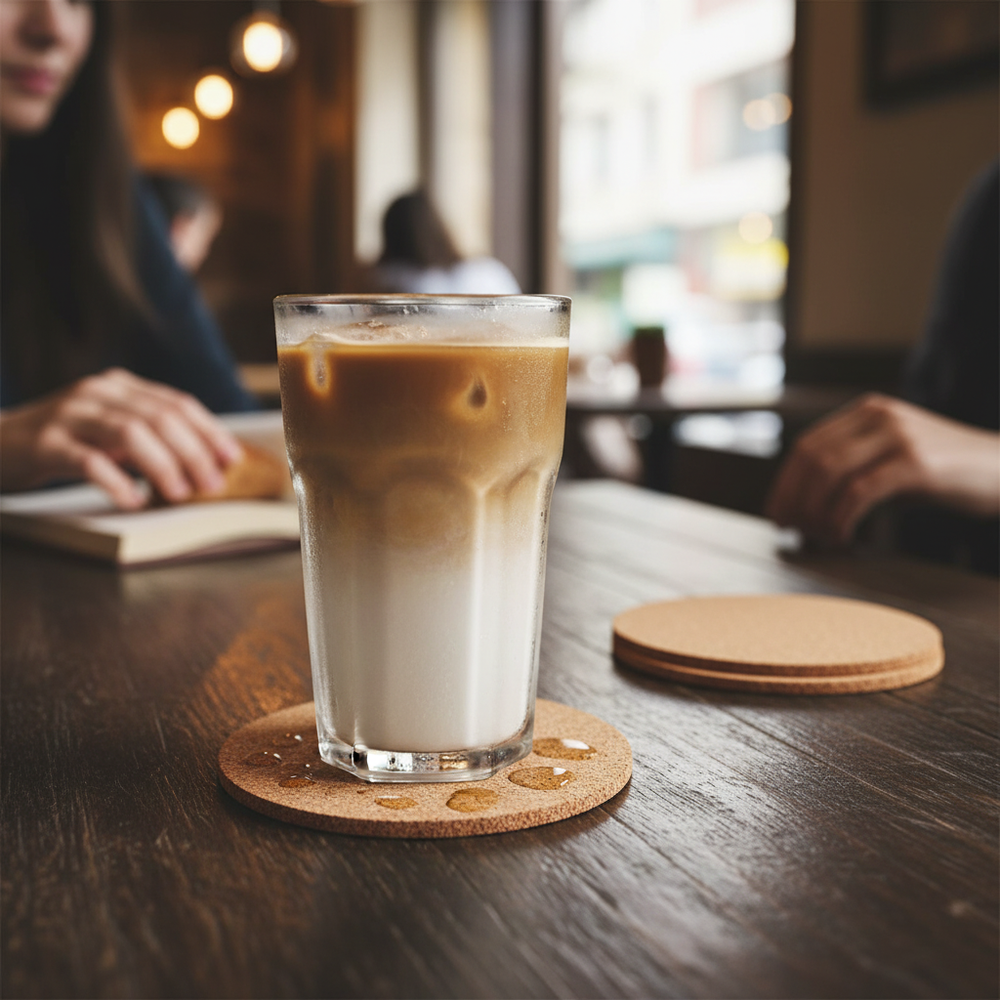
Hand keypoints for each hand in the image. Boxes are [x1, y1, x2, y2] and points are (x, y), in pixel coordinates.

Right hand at [0, 368, 243, 508]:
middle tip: (211, 485)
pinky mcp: (44, 443)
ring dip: (163, 465)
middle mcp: (97, 393)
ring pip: (130, 433)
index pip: (176, 403)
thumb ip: (147, 437)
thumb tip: (201, 462)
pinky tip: (134, 500)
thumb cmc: (62, 442)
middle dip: (193, 453)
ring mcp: (69, 415)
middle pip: (160, 417)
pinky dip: (117, 482)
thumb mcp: (108, 431)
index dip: (209, 431)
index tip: (232, 458)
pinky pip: (88, 461)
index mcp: (118, 387)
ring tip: (179, 494)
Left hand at [766, 394, 999, 543]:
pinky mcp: (916, 463)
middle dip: (794, 499)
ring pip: (830, 472)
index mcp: (868, 412)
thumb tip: (803, 511)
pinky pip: (859, 491)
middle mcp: (879, 416)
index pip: (807, 445)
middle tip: (790, 530)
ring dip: (814, 511)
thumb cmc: (946, 474)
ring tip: (818, 538)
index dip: (785, 484)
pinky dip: (840, 518)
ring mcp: (898, 436)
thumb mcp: (892, 462)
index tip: (777, 514)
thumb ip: (853, 475)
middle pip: (812, 457)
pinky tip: (842, 537)